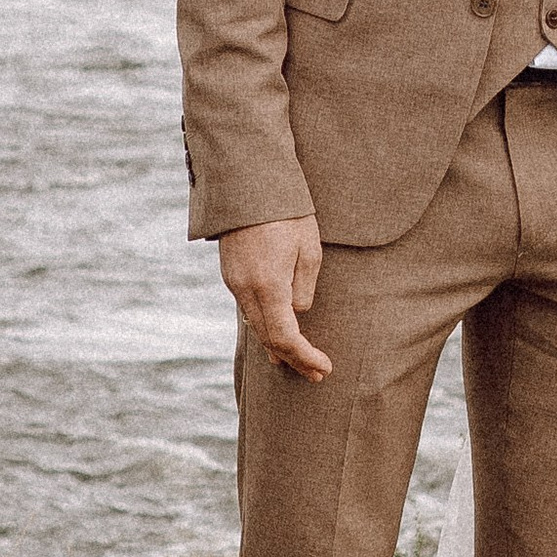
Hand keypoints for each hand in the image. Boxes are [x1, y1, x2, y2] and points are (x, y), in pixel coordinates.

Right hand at [218, 214, 332, 380]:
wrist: (248, 183)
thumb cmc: (287, 213)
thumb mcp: (308, 250)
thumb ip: (303, 288)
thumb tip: (297, 312)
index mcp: (268, 285)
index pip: (286, 337)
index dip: (305, 357)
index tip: (325, 367)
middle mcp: (245, 289)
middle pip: (268, 338)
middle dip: (293, 359)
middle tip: (316, 372)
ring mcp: (233, 282)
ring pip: (255, 325)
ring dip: (276, 346)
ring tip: (295, 362)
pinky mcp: (230, 273)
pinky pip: (248, 309)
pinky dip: (264, 326)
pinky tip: (275, 332)